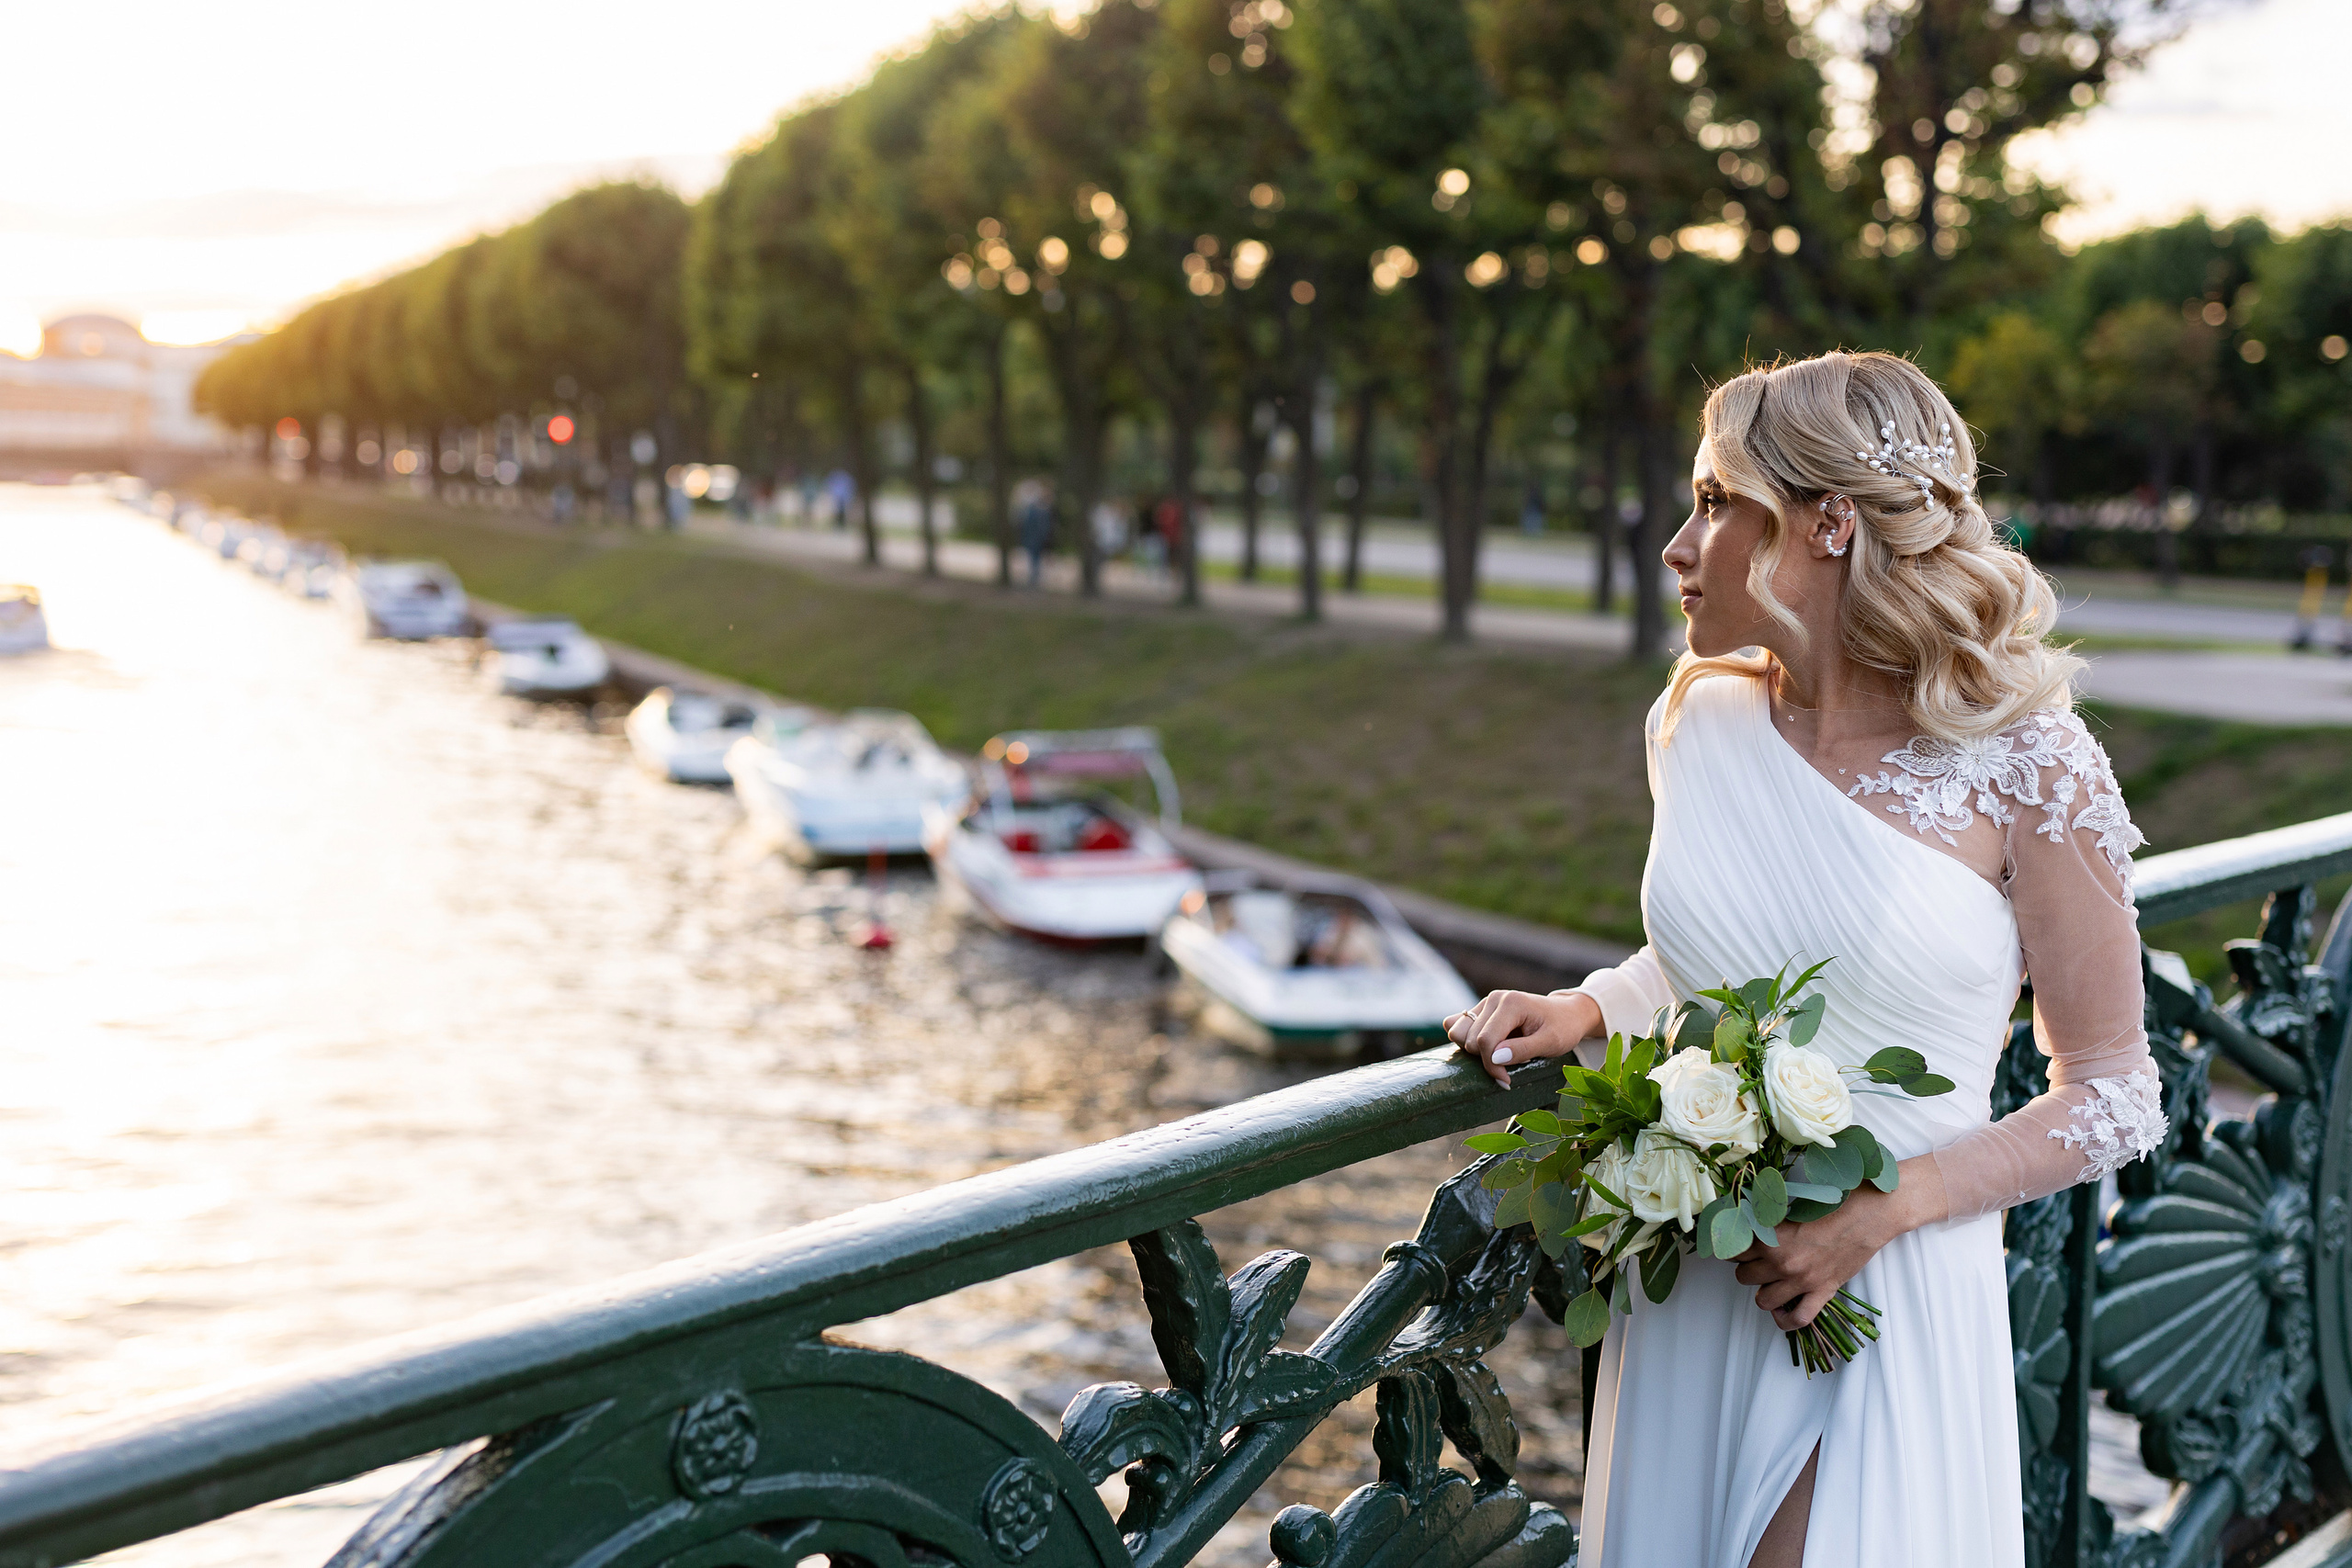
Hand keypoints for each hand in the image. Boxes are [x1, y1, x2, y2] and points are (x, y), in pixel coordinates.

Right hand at [1445, 990, 1600, 1087]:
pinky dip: (1466, 1040)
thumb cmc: (1562, 1028)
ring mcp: (1485, 1002)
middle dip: (1487, 1059)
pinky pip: (1455, 1026)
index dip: (1492, 1066)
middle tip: (1512, 1062)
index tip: (1507, 1080)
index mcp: (1511, 1003)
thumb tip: (1495, 1058)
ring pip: (1457, 1034)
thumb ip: (1523, 1050)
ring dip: (1476, 1050)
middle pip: (1470, 1041)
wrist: (1566, 1014)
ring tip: (1501, 1051)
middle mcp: (1494, 999)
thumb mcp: (1551, 1043)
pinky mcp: (1480, 1009)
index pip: (1486, 1040)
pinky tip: (1489, 1045)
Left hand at [1732, 1155, 1937, 1327]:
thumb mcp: (1791, 1209)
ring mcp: (1801, 1281)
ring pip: (1762, 1301)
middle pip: (1743, 1277)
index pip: (1733, 1251)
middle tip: (1760, 1262)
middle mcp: (1781, 1262)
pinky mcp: (1822, 1293)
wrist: (1867, 1216)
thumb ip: (1767, 1223)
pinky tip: (1783, 1310)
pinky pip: (1797, 1320)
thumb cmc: (1832, 1205)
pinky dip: (1786, 1320)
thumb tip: (1747, 1226)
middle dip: (1749, 1269)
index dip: (1736, 1249)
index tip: (1742, 1247)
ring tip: (1772, 1282)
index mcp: (1770, 1237)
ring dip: (1764, 1293)